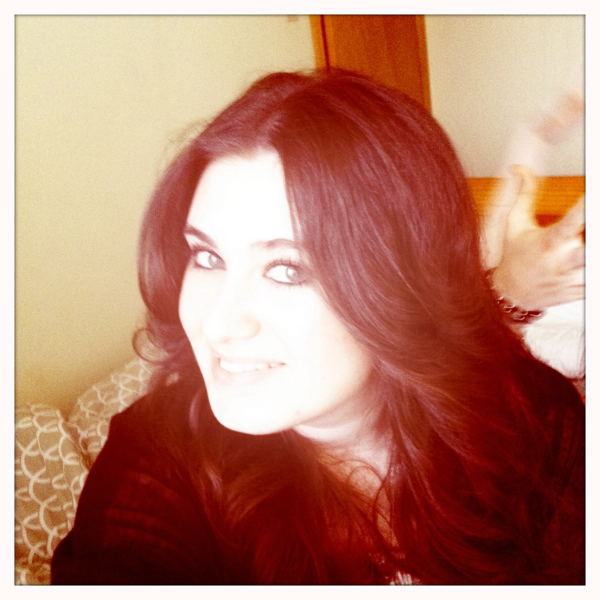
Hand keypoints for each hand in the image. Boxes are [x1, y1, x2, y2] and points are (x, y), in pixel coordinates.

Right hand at [488, 165, 583, 310]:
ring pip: (595, 263)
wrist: (511, 294)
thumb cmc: (514, 256)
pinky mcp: (581, 290)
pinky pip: (596, 282)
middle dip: (594, 234)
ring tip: (578, 247)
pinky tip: (583, 264)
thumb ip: (525, 193)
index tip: (592, 194)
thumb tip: (521, 169)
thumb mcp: (514, 223)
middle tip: (586, 232)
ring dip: (589, 255)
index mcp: (550, 240)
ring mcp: (574, 277)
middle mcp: (564, 259)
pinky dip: (592, 272)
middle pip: (593, 245)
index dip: (588, 205)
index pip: (576, 218)